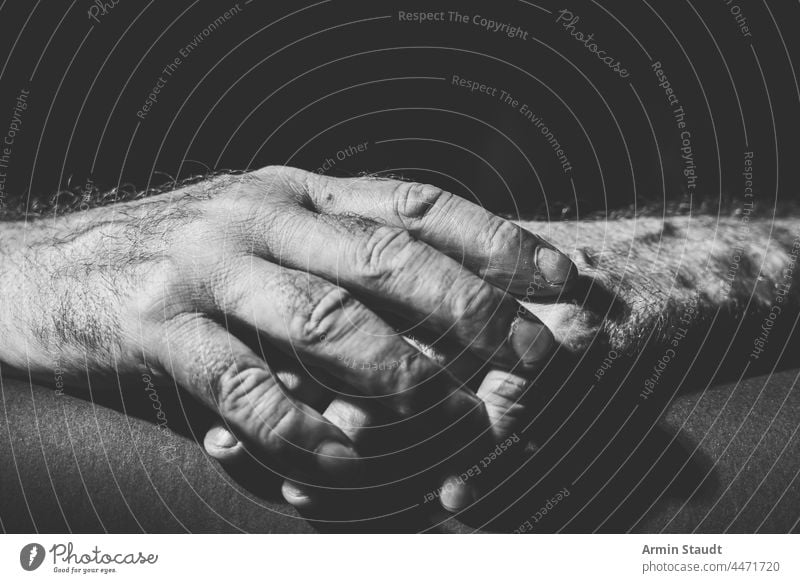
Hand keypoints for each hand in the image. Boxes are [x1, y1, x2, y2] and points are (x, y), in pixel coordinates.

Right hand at [0, 166, 575, 488]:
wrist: (46, 268)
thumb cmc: (180, 257)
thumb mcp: (264, 230)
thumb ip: (337, 253)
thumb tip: (434, 306)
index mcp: (299, 192)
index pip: (418, 204)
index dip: (496, 238)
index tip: (559, 278)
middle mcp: (261, 217)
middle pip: (389, 256)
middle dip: (473, 307)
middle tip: (534, 352)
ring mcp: (208, 268)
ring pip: (322, 316)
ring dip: (396, 367)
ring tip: (445, 404)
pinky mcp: (156, 328)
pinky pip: (243, 383)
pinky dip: (300, 425)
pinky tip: (340, 452)